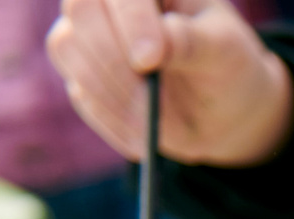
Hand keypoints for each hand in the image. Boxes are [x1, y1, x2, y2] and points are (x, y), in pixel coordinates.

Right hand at [48, 0, 293, 167]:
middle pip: (81, 10)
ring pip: (66, 47)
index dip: (131, 21)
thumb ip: (191, 41)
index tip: (150, 60)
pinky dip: (112, 117)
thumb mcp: (225, 51)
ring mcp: (89, 31)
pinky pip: (79, 92)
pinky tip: (146, 132)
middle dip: (114, 60)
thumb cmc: (227, 66)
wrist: (221, 108)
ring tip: (153, 120)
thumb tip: (153, 45)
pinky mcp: (82, 71)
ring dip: (109, 91)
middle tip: (150, 99)